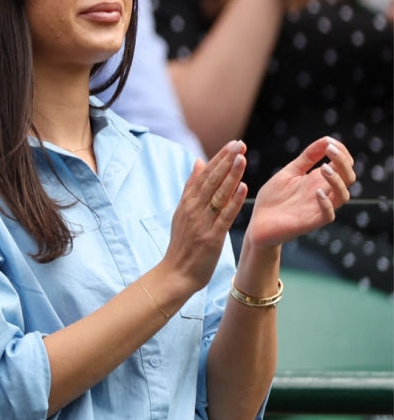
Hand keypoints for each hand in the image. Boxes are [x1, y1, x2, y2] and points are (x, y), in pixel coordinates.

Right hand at [158, 140, 247, 290]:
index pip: (203, 175)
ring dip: (230, 176)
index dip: (218, 159)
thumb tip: (199, 162)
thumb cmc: (182, 245)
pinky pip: (224, 216)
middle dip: (225, 161)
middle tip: (238, 144)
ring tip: (242, 158)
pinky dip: (233, 201)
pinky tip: (243, 188)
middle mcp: (192, 210)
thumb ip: (191, 188)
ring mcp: (201, 223)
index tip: (232, 144)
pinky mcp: (211, 237)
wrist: (175, 274)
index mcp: (186, 204)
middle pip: (210, 181)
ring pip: (217, 195)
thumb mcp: (183, 213)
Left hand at [247, 136, 354, 248]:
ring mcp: (319, 208)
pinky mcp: (311, 222)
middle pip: (348, 178)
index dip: (342, 152)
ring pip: (343, 195)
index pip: (343, 165)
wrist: (257, 225)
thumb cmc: (273, 199)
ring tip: (324, 168)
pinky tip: (317, 192)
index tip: (329, 142)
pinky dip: (326, 203)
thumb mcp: (289, 173)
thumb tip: (326, 139)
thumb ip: (307, 158)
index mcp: (319, 181)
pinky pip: (328, 215)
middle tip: (330, 150)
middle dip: (343, 162)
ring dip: (337, 181)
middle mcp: (323, 193)